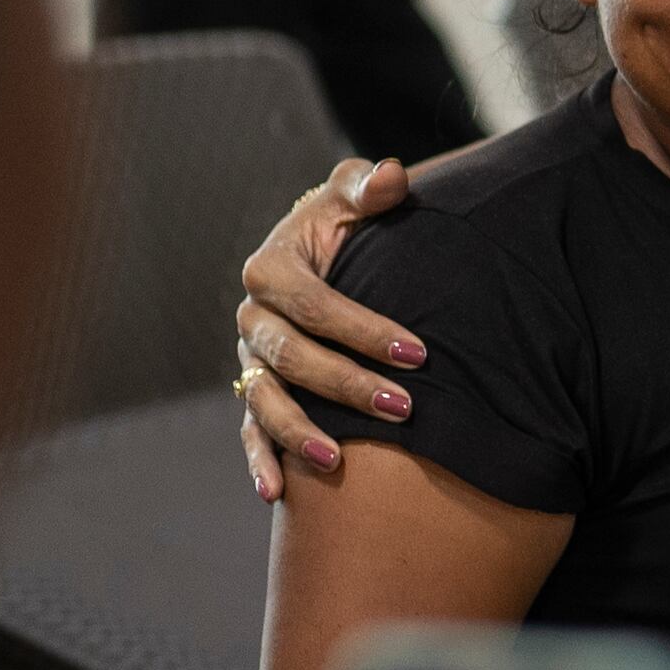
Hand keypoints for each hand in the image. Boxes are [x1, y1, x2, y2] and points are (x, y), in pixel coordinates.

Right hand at [232, 155, 422, 500]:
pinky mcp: (255, 391)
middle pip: (293, 358)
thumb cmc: (348, 228)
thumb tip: (391, 176)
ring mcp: (250, 359)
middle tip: (405, 408)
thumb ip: (369, 188)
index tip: (420, 353)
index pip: (315, 304)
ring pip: (265, 401)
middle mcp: (252, 317)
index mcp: (271, 268)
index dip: (364, 330)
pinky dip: (259, 461)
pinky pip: (251, 430)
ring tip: (336, 459)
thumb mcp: (354, 201)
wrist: (324, 258)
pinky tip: (276, 493)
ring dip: (298, 431)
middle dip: (347, 385)